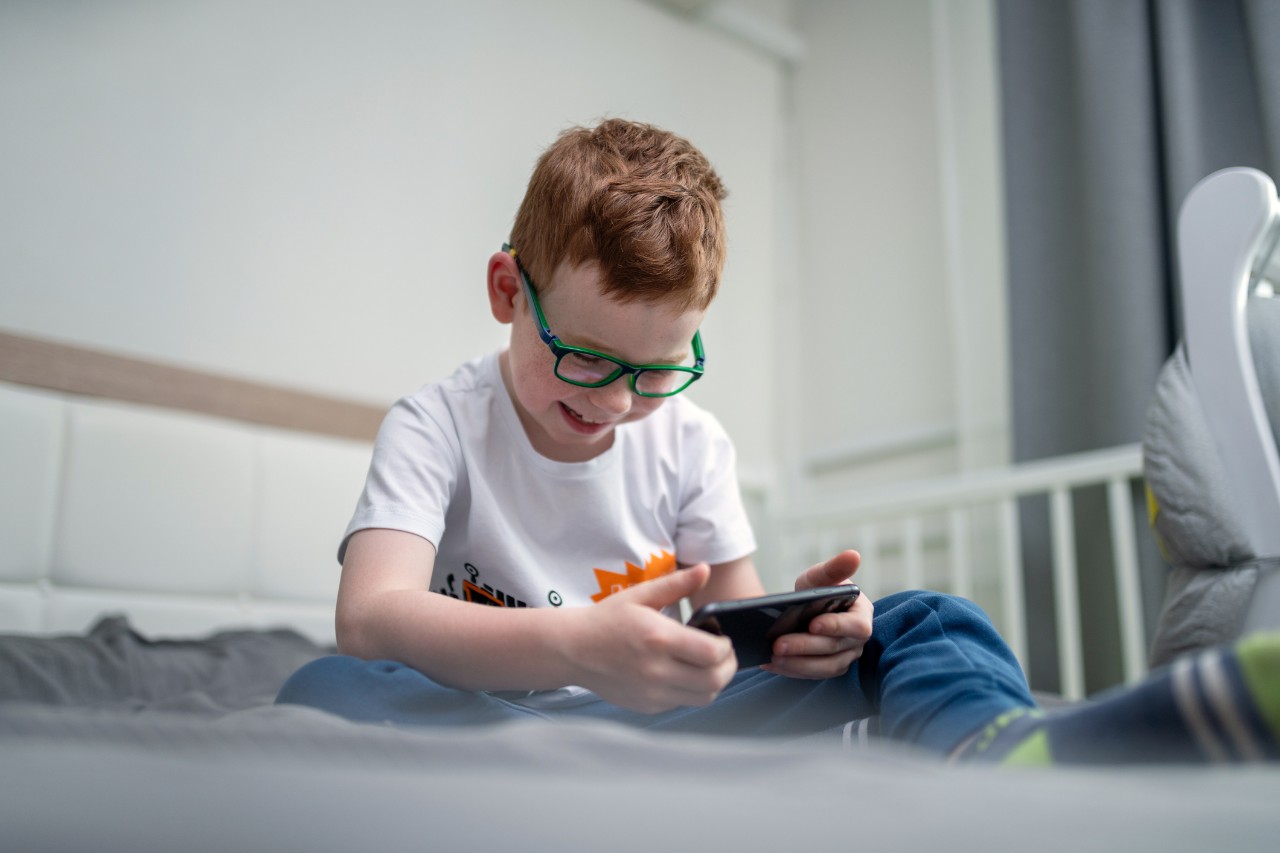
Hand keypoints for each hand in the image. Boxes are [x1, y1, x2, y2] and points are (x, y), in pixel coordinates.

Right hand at [561, 563, 736, 713]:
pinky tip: (683, 674)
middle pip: (714, 681)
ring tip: (707, 665)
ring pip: (704, 698)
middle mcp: (657, 670)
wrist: (573, 650)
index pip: (712, 653)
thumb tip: (705, 569)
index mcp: (658, 638)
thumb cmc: (606, 620)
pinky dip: (691, 691)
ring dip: (713, 682)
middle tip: (723, 654)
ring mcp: (652, 692)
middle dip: (727, 667)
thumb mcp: (641, 595)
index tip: (721, 638)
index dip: (725, 647)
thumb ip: (677, 583)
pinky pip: (683, 703)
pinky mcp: (648, 706)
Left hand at [762, 550, 872, 679]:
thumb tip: (853, 555)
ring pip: (824, 667)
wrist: (806, 608)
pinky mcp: (826, 669)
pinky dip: (789, 670)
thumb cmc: (818, 589)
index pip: (856, 626)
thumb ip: (835, 568)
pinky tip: (768, 663)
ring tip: (772, 656)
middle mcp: (856, 641)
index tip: (812, 624)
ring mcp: (844, 658)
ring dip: (797, 664)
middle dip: (804, 647)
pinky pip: (810, 674)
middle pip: (834, 649)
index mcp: (862, 615)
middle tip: (777, 644)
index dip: (836, 627)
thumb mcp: (821, 576)